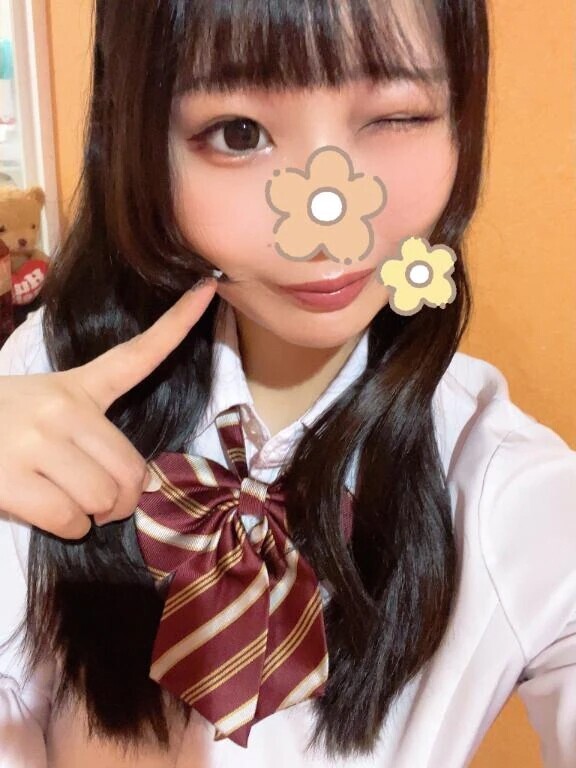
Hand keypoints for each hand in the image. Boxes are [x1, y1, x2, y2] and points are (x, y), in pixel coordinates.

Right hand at [0, 280, 216, 538]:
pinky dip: (69, 528)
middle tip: (106, 502)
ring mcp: (38, 443)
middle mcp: (62, 408)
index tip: (207, 290)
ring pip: (104, 498)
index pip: (135, 355)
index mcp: (75, 386)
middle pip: (131, 469)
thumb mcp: (44, 407)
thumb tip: (130, 485)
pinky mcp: (13, 481)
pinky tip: (48, 512)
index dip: (177, 324)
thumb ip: (89, 432)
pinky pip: (71, 521)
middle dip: (124, 498)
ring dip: (95, 515)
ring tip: (70, 503)